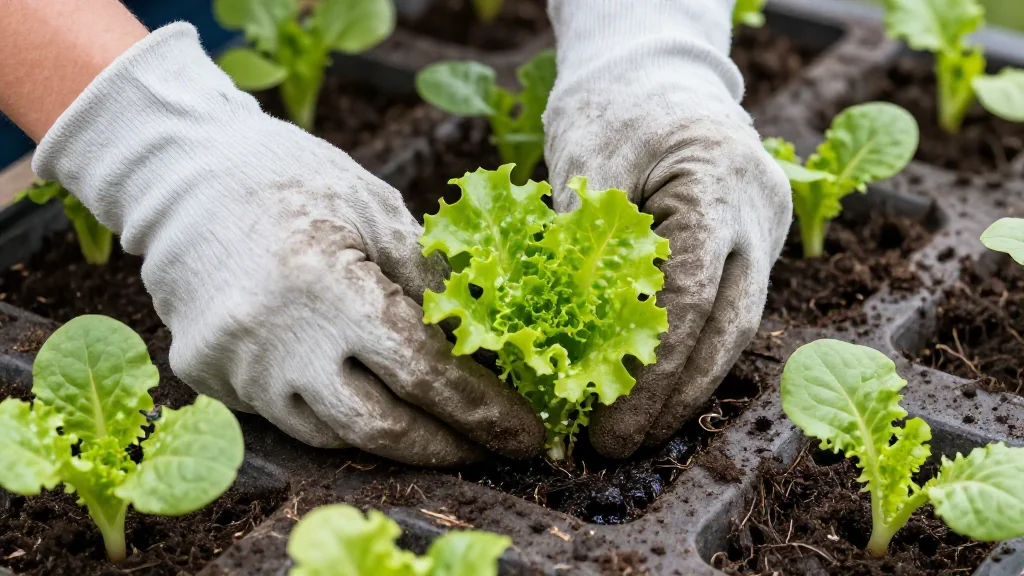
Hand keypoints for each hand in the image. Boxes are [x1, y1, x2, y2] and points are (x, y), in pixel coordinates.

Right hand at [32, 24, 543, 466]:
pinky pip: (287, 419)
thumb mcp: (375, 207)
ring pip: (333, 435)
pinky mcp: (209, 379)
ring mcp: (236, 368)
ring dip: (395, 441)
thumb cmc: (291, 176)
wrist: (181, 173)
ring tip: (440, 433)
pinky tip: (366, 401)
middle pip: (381, 428)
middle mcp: (277, 342)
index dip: (482, 410)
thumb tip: (484, 339)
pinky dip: (337, 418)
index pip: (423, 372)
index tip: (524, 432)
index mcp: (326, 287)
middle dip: (448, 447)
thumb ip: (428, 276)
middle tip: (493, 449)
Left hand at [543, 0, 791, 457]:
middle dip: (674, 398)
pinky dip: (693, 354)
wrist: (658, 70)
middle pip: (728, 327)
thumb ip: (578, 246)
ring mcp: (767, 227)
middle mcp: (760, 209)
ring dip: (687, 387)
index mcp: (717, 179)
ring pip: (735, 328)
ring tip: (636, 432)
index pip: (692, 293)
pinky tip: (658, 391)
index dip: (653, 369)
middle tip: (620, 446)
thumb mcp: (582, 162)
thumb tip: (553, 346)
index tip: (612, 421)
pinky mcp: (756, 242)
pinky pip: (729, 310)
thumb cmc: (613, 106)